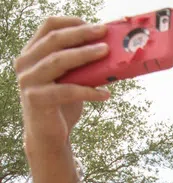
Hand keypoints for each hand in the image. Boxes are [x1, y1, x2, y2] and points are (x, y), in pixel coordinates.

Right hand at [15, 18, 110, 153]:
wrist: (49, 135)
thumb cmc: (63, 103)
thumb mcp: (71, 78)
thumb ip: (81, 64)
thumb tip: (111, 50)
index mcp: (32, 52)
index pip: (49, 26)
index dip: (72, 22)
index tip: (96, 26)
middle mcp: (25, 62)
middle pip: (54, 40)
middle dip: (82, 34)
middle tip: (105, 33)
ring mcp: (28, 80)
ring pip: (58, 61)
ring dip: (85, 55)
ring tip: (106, 53)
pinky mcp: (36, 99)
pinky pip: (67, 91)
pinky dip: (89, 91)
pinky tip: (106, 95)